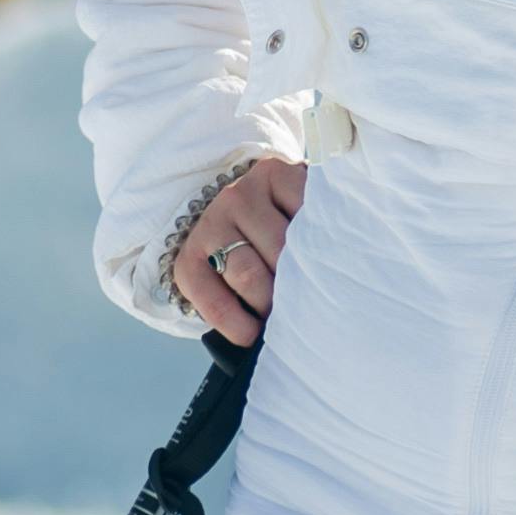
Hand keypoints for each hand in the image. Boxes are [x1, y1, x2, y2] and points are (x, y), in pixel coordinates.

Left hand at [171, 159, 305, 344]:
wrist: (246, 198)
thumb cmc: (246, 259)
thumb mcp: (229, 288)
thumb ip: (241, 313)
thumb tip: (267, 341)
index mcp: (191, 261)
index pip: (215, 304)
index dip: (242, 329)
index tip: (260, 340)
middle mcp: (211, 223)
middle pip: (252, 277)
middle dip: (280, 301)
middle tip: (302, 310)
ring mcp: (242, 195)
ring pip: (283, 246)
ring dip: (306, 268)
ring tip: (319, 277)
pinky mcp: (273, 173)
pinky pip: (305, 209)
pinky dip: (320, 228)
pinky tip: (324, 239)